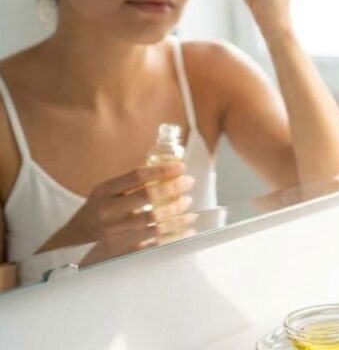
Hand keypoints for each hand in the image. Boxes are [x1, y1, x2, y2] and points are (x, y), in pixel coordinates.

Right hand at [40, 162, 195, 263]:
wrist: (68, 248)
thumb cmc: (92, 217)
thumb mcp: (102, 195)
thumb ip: (128, 186)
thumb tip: (164, 172)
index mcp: (103, 192)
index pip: (136, 176)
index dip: (162, 170)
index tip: (181, 167)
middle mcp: (108, 212)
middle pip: (148, 197)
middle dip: (173, 189)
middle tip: (188, 183)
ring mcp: (115, 234)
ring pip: (155, 222)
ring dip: (178, 214)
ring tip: (189, 207)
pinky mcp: (123, 252)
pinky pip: (156, 243)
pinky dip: (176, 236)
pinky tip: (188, 231)